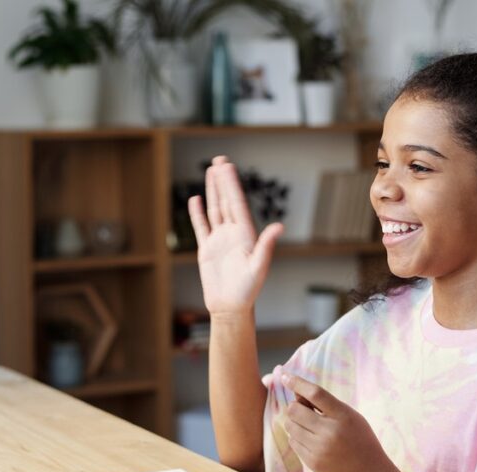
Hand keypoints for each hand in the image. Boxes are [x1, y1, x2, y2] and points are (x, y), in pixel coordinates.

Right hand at [188, 156, 283, 316]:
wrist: (231, 307)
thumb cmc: (248, 290)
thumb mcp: (258, 267)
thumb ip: (266, 245)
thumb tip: (279, 226)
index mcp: (246, 234)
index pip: (237, 204)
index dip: (232, 184)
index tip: (227, 167)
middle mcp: (233, 233)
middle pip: (226, 201)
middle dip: (223, 181)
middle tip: (220, 160)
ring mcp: (219, 240)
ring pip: (215, 210)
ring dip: (213, 191)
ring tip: (211, 172)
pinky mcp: (207, 249)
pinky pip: (201, 227)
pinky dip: (197, 213)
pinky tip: (196, 198)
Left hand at [281, 373, 393, 471]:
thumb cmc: (359, 438)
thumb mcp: (349, 415)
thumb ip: (325, 404)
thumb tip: (296, 393)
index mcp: (343, 415)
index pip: (316, 393)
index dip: (298, 383)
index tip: (285, 376)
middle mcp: (330, 432)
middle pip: (295, 410)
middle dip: (295, 407)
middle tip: (305, 410)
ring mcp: (320, 449)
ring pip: (290, 426)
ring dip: (295, 423)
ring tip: (310, 427)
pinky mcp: (312, 462)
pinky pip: (293, 442)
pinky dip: (298, 437)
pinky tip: (312, 441)